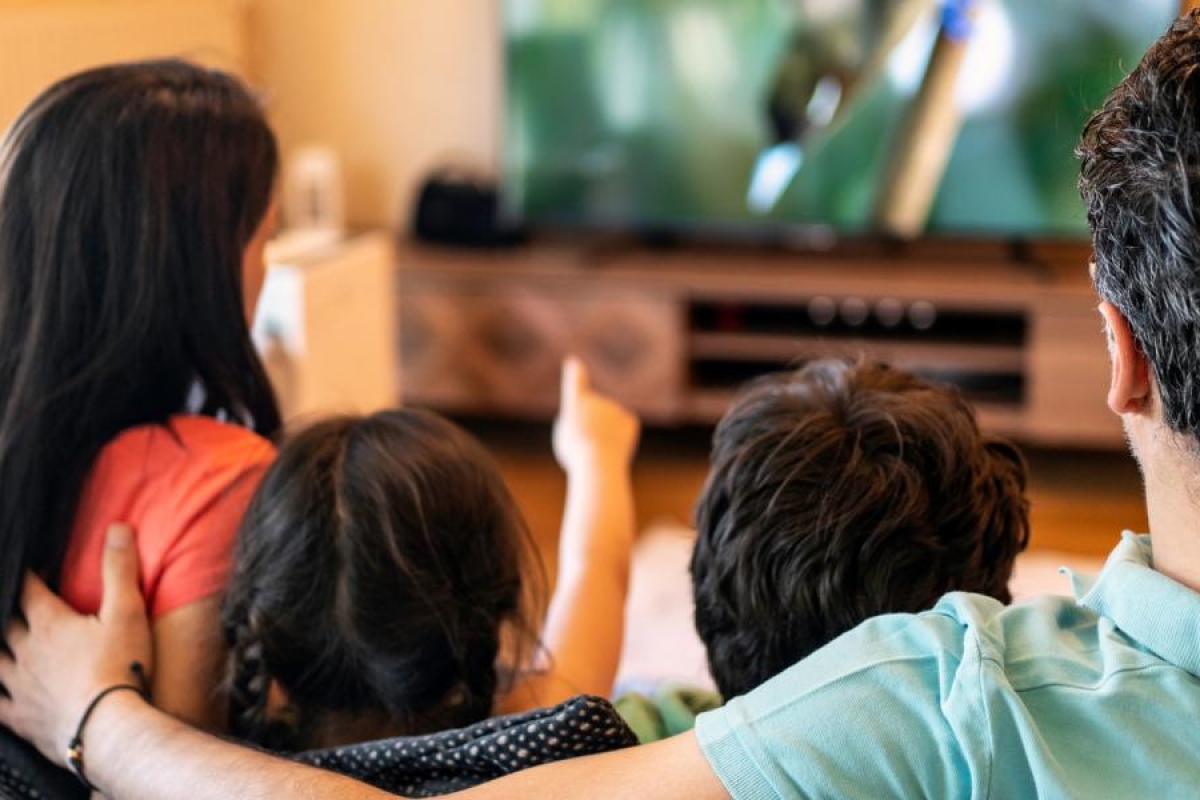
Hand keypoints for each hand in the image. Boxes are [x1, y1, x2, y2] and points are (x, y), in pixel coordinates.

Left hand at [0, 523, 152, 765]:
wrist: (109, 726)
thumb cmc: (120, 666)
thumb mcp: (128, 611)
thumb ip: (119, 569)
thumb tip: (117, 527)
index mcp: (50, 624)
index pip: (29, 591)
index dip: (30, 577)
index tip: (32, 569)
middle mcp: (26, 651)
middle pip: (6, 625)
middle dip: (6, 612)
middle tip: (9, 605)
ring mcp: (19, 686)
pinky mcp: (21, 717)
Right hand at [553, 357, 640, 474]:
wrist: (598, 460)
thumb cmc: (577, 453)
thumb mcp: (567, 439)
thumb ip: (579, 425)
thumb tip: (595, 422)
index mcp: (577, 402)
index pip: (576, 382)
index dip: (575, 373)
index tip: (574, 362)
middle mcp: (597, 399)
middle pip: (593, 417)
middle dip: (591, 431)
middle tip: (586, 446)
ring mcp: (615, 407)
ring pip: (608, 425)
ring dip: (604, 438)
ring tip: (599, 449)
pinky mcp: (629, 419)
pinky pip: (622, 430)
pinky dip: (619, 440)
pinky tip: (615, 446)